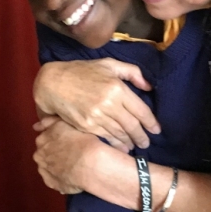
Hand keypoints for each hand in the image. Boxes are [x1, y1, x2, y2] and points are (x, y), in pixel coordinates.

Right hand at [33, 59, 159, 150]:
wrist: (53, 83)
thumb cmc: (81, 71)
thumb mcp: (108, 64)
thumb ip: (132, 72)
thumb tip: (149, 86)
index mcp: (117, 88)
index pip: (141, 110)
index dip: (151, 122)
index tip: (156, 130)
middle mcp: (109, 104)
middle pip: (132, 126)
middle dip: (142, 137)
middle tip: (146, 142)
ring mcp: (97, 116)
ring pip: (120, 134)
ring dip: (130, 142)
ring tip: (135, 145)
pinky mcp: (87, 126)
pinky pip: (106, 138)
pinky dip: (116, 144)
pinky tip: (121, 147)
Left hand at [33, 116, 103, 193]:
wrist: (90, 164)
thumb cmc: (82, 139)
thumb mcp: (65, 122)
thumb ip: (49, 122)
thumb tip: (35, 127)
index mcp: (42, 139)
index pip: (44, 137)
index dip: (55, 139)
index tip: (65, 141)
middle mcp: (39, 155)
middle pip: (44, 152)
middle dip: (53, 152)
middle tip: (69, 153)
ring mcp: (44, 171)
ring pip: (47, 166)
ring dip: (55, 165)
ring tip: (71, 166)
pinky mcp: (51, 183)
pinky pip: (53, 179)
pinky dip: (59, 177)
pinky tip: (70, 176)